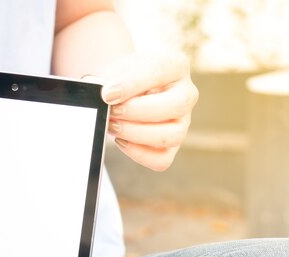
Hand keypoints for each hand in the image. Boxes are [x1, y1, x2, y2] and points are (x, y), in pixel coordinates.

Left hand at [97, 50, 198, 170]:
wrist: (121, 92)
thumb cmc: (121, 79)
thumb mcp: (114, 70)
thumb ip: (109, 79)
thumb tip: (102, 94)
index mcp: (175, 66)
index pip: (159, 71)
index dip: (131, 85)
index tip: (107, 94)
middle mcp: (186, 94)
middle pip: (176, 105)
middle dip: (138, 111)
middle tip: (112, 111)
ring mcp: (182, 122)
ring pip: (172, 135)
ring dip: (136, 133)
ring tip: (113, 126)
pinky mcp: (172, 146)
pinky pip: (162, 159)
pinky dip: (139, 154)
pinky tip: (121, 140)